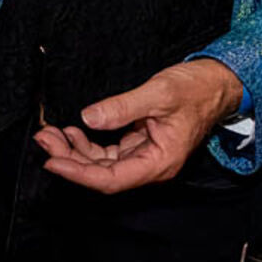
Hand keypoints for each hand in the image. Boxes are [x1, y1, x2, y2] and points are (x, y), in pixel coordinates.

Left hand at [33, 59, 244, 193]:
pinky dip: (90, 143)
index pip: (110, 179)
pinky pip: (110, 152)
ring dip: (76, 151)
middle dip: (70, 159)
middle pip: (102, 174)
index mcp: (159, 163)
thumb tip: (89, 117)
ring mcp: (145, 156)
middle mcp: (150, 166)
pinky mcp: (141, 144)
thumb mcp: (158, 93)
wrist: (217, 83)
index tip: (52, 160)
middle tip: (43, 139)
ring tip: (52, 133)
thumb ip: (123, 107)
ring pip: (103, 164)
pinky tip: (74, 131)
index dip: (78, 173)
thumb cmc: (196, 89)